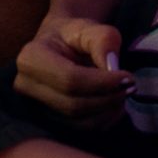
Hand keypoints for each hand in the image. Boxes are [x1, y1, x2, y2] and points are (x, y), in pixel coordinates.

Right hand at [12, 16, 134, 129]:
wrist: (61, 45)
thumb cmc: (74, 34)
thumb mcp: (89, 27)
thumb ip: (103, 39)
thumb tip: (112, 66)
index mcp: (31, 58)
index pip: (69, 80)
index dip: (102, 83)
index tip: (128, 77)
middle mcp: (26, 86)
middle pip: (73, 105)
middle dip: (108, 98)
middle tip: (131, 86)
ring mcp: (35, 107)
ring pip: (78, 122)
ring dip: (108, 111)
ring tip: (124, 93)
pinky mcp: (49, 120)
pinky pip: (81, 130)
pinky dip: (104, 120)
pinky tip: (115, 104)